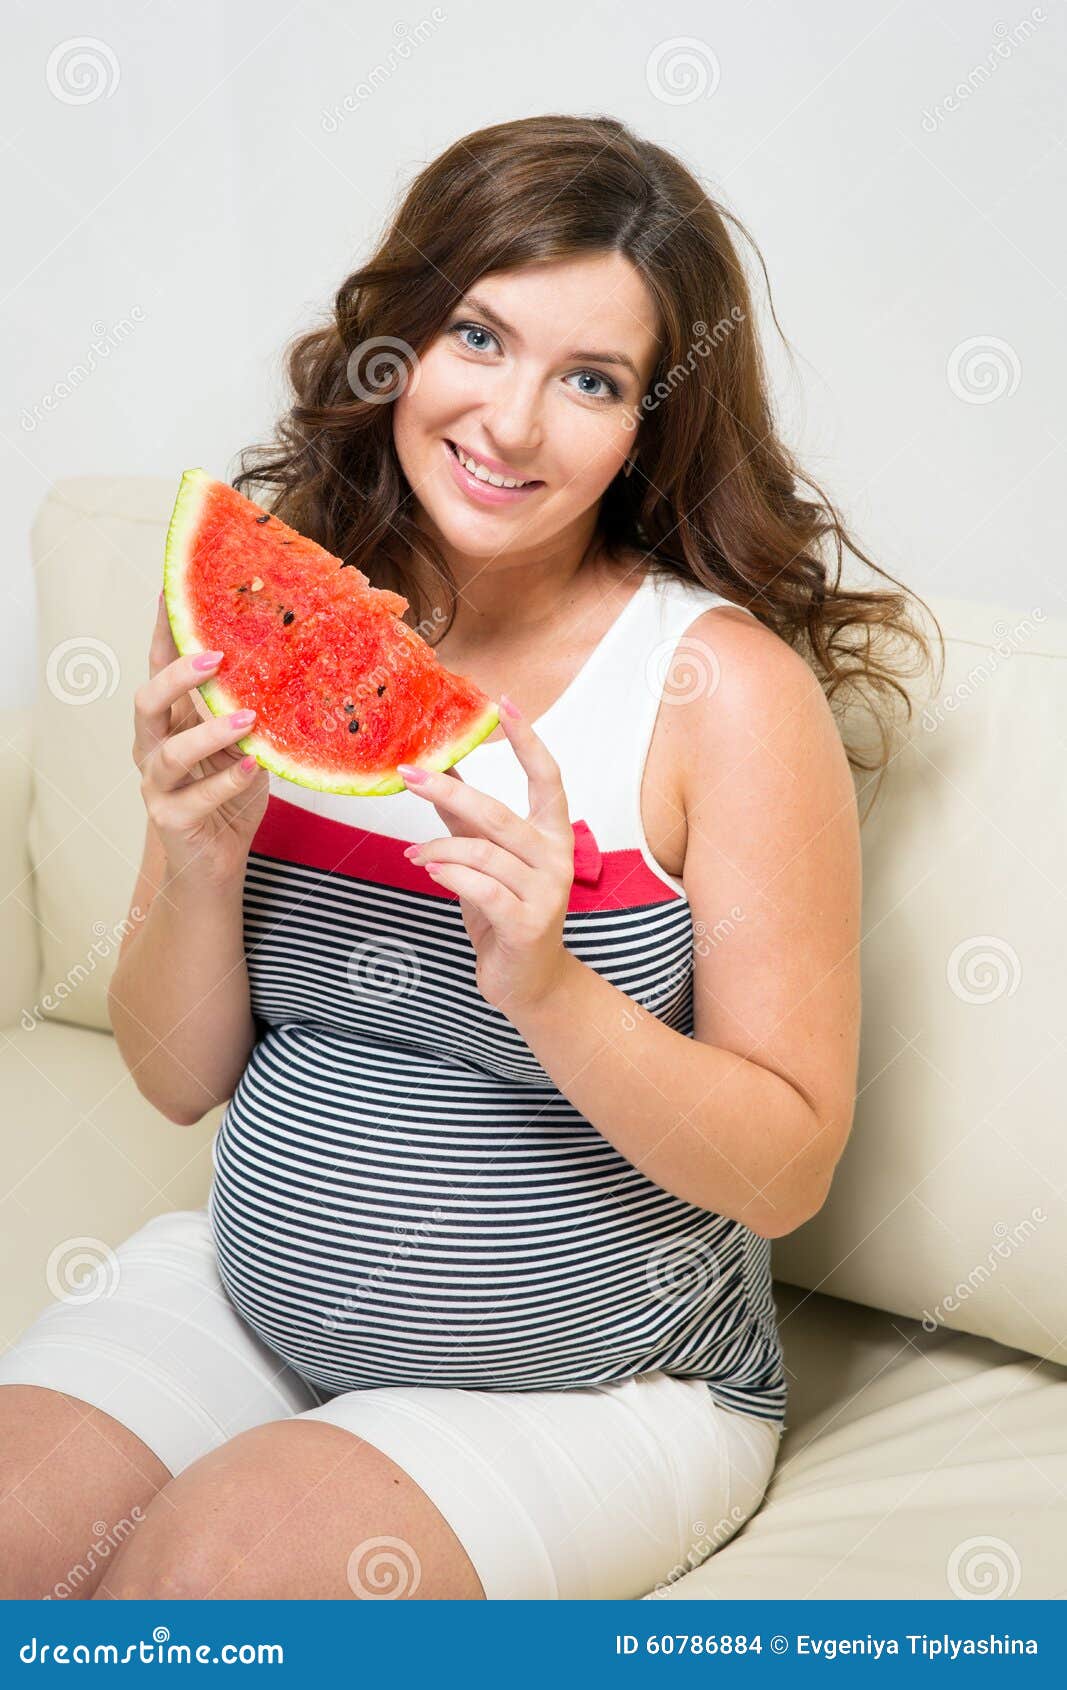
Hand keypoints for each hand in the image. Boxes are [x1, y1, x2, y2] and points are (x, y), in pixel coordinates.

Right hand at [131, 594, 269, 886]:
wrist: (216, 860)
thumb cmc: (231, 793)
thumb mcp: (244, 743)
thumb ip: (249, 708)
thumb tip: (288, 662)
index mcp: (170, 720)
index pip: (159, 667)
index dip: (163, 630)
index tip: (170, 589)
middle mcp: (154, 746)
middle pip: (147, 701)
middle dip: (177, 676)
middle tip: (217, 658)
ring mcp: (157, 784)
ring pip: (169, 752)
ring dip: (208, 732)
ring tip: (246, 718)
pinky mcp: (170, 819)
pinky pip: (196, 798)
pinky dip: (227, 781)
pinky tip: (253, 766)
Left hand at [398, 696, 574, 1014]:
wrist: (529, 982)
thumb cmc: (508, 914)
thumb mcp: (488, 860)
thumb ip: (469, 820)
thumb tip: (440, 770)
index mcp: (552, 834)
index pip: (547, 777)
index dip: (527, 739)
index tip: (502, 703)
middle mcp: (557, 858)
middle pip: (499, 813)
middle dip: (448, 792)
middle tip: (407, 775)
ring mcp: (546, 892)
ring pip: (483, 852)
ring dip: (438, 848)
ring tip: (413, 855)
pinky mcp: (527, 924)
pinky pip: (481, 888)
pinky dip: (450, 875)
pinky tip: (430, 870)